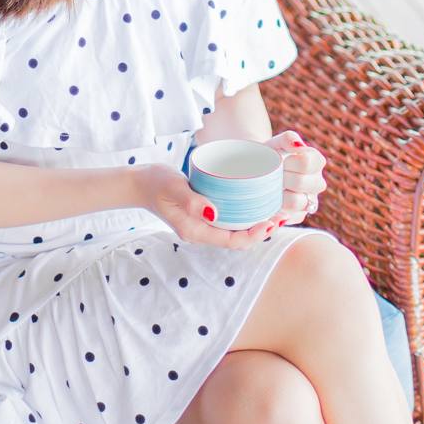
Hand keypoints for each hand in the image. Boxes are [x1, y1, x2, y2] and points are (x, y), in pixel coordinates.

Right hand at [142, 164, 283, 247]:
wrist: (141, 183)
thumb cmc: (156, 182)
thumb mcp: (172, 187)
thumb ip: (190, 200)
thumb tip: (213, 212)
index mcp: (195, 231)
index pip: (232, 241)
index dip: (254, 235)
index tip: (271, 222)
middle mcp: (202, 233)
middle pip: (238, 240)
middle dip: (262, 231)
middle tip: (282, 215)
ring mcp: (204, 226)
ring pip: (236, 232)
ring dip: (257, 225)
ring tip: (276, 211)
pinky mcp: (205, 216)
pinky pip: (230, 221)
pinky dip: (246, 216)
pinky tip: (258, 204)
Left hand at [271, 130, 324, 223]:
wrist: (257, 171)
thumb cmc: (270, 154)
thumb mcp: (276, 142)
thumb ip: (288, 138)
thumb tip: (299, 146)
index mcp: (316, 161)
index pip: (305, 163)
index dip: (287, 163)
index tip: (278, 162)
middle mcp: (318, 182)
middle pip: (300, 183)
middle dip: (281, 178)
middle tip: (272, 175)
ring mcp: (311, 201)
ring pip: (296, 202)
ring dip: (279, 194)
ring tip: (271, 187)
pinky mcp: (300, 215)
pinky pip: (288, 216)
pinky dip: (277, 209)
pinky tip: (271, 200)